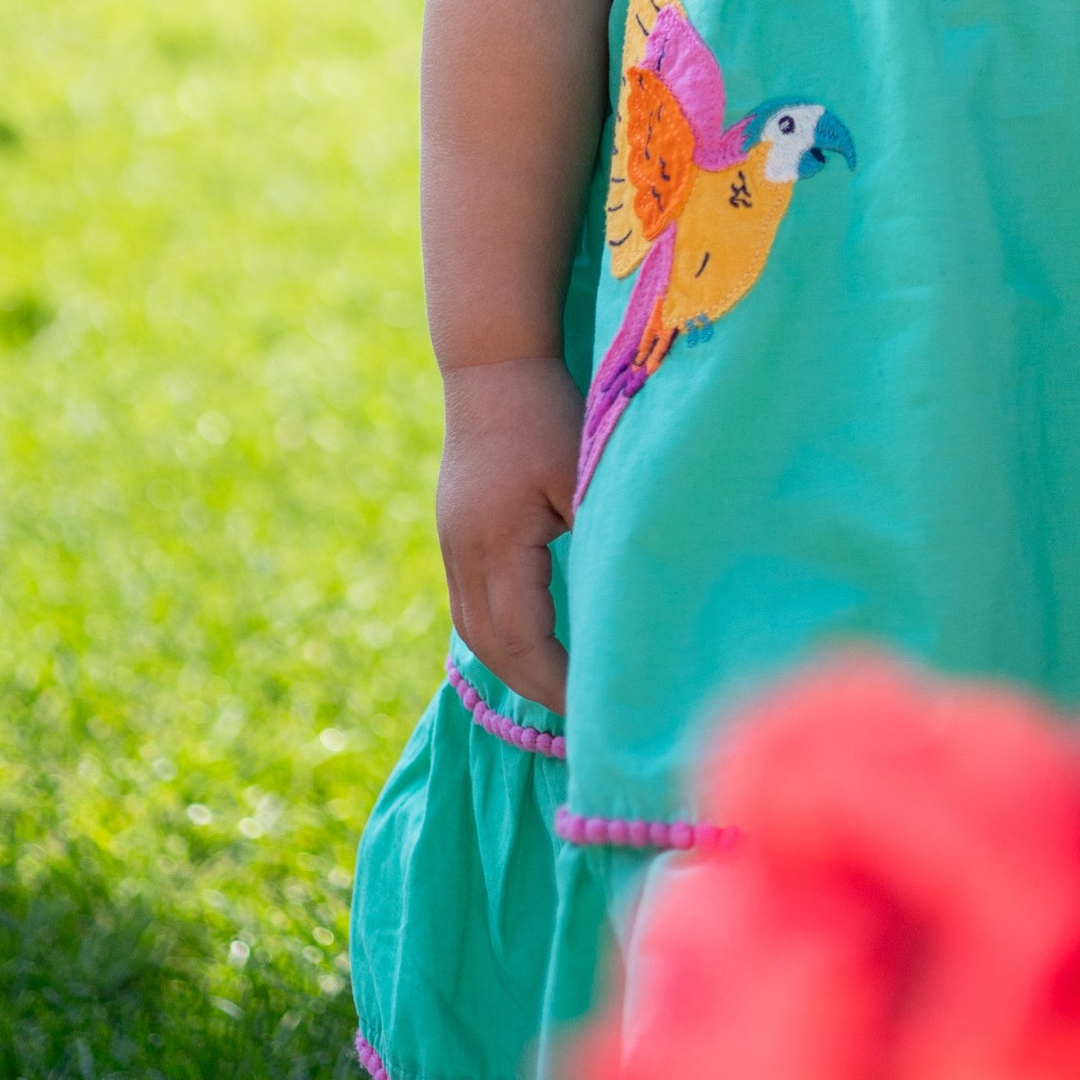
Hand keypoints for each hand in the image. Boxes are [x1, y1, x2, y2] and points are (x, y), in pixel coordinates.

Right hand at [436, 353, 582, 711]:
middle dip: (535, 687)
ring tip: (561, 692)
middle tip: (584, 717)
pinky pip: (472, 605)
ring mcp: (453, 545)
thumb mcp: (581, 473)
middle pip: (492, 648)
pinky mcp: (456, 533)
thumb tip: (626, 601)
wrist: (491, 362)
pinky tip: (534, 644)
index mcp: (495, 546)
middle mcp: (464, 555)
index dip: (558, 682)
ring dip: (515, 666)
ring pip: (475, 631)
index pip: (524, 642)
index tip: (597, 707)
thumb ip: (597, 535)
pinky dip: (502, 635)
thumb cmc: (546, 411)